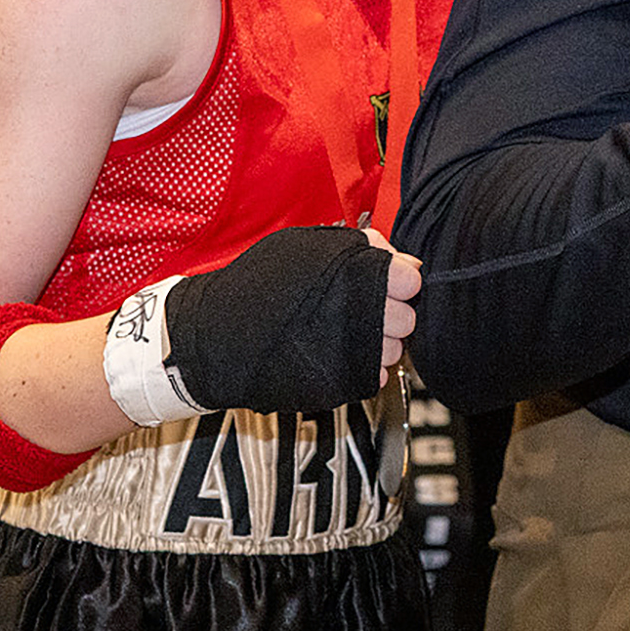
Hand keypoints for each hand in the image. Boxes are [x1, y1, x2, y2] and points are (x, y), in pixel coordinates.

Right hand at [160, 224, 423, 413]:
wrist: (217, 336)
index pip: (412, 282)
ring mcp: (354, 354)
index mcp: (358, 276)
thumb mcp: (307, 246)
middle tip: (358, 309)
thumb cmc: (258, 285)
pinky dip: (362, 366)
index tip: (380, 284)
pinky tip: (334, 352)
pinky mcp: (342, 384)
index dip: (397, 282)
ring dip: (376, 341)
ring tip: (341, 331)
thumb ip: (362, 246)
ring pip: (393, 350)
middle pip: (407, 319)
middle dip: (388, 312)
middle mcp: (362, 316)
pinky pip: (374, 376)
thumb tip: (407, 260)